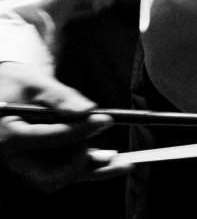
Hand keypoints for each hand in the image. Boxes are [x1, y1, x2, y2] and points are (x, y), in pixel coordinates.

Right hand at [0, 61, 128, 192]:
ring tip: (120, 161)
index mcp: (10, 137)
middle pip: (48, 176)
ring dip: (90, 170)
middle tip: (105, 149)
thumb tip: (88, 111)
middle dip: (79, 164)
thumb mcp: (36, 83)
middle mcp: (16, 158)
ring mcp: (28, 164)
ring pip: (60, 178)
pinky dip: (89, 168)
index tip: (104, 119)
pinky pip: (65, 171)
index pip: (48, 139)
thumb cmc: (18, 83)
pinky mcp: (41, 163)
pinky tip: (112, 161)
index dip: (79, 131)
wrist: (6, 90)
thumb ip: (60, 97)